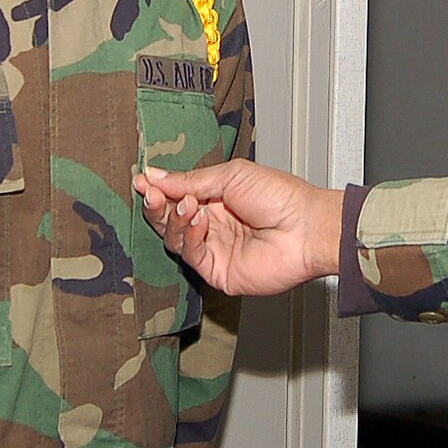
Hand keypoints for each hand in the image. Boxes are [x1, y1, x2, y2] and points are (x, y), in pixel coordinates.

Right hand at [135, 160, 343, 295]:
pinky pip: (191, 255)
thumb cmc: (280, 197)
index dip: (158, 189)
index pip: (176, 195)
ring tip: (186, 205)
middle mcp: (212, 224)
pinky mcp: (218, 271)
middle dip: (158, 205)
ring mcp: (214, 248)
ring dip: (174, 219)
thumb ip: (190, 180)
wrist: (306, 227)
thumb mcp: (230, 176)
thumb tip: (154, 175)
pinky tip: (198, 221)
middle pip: (169, 219)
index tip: (141, 180)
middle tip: (151, 193)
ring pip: (174, 238)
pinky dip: (189, 237)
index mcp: (216, 198)